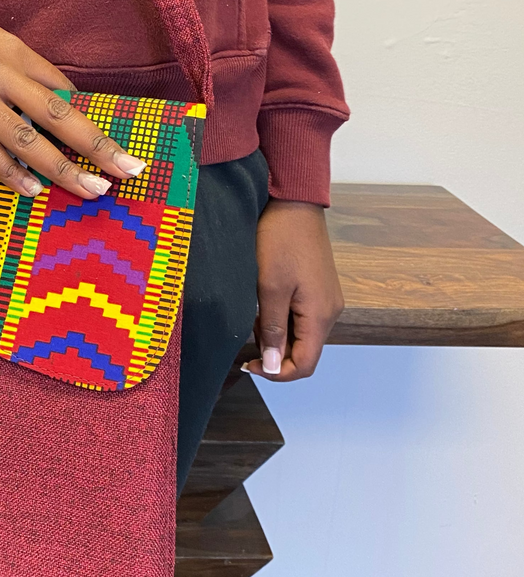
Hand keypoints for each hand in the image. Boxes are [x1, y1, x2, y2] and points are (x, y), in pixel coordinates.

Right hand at [0, 0, 145, 198]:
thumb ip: (19, 64)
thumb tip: (56, 96)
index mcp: (11, 50)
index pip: (63, 90)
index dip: (93, 121)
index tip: (120, 146)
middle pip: (58, 115)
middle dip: (97, 146)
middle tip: (128, 171)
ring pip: (25, 140)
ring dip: (63, 168)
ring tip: (92, 190)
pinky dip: (11, 173)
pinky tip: (34, 190)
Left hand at [244, 199, 343, 381]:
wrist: (293, 203)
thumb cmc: (281, 240)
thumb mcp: (269, 287)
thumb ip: (273, 329)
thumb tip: (275, 365)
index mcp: (321, 314)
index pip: (305, 364)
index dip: (278, 373)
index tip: (251, 364)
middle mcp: (329, 311)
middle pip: (304, 351)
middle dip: (274, 352)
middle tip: (247, 337)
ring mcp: (325, 299)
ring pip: (301, 334)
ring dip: (276, 334)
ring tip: (253, 314)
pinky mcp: (317, 288)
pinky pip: (300, 316)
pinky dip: (280, 318)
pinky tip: (263, 303)